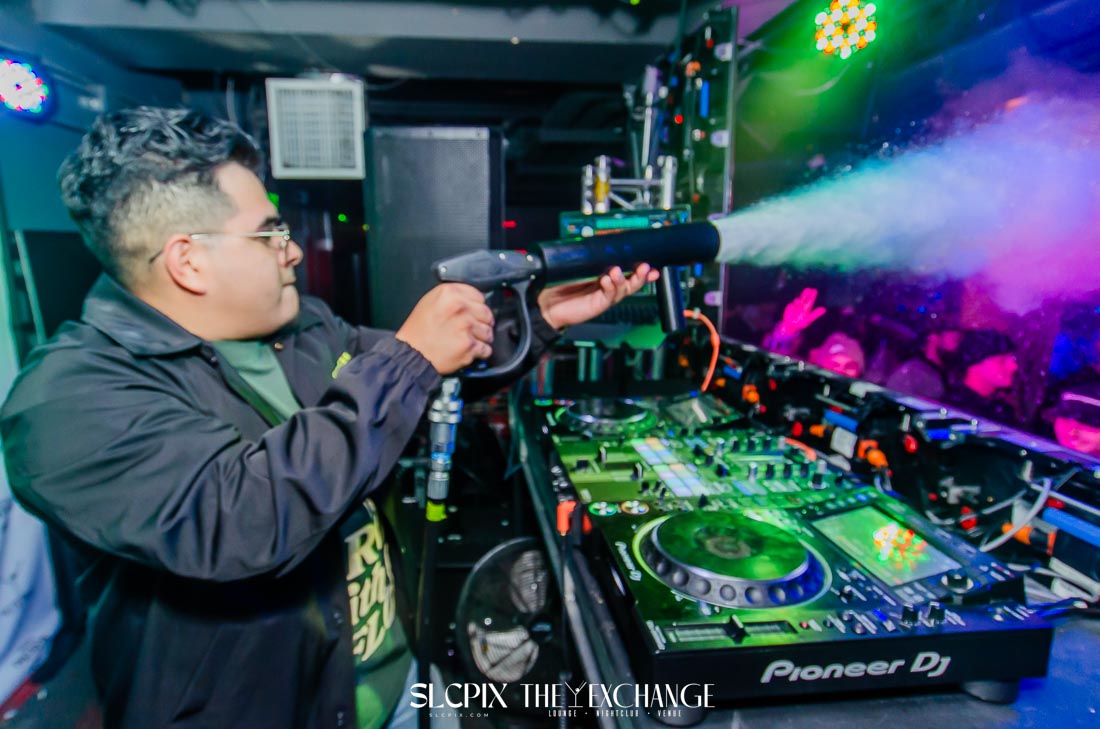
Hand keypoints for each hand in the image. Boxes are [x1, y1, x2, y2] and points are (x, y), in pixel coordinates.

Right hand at [396, 284, 494, 373]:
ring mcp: (466, 326)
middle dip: (481, 323)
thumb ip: (452, 297)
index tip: (472, 314)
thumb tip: (471, 300)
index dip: (476, 307)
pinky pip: (486, 349)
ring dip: (481, 339)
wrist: (411, 354)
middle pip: (487, 314)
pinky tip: (468, 351)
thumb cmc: (418, 331)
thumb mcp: (430, 302)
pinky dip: (480, 353)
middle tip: (470, 330)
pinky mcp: (470, 345)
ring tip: (466, 341)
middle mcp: (460, 307)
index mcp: (450, 293)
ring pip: (489, 332)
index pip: (479, 296)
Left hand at [537, 263, 659, 329]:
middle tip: (645, 267)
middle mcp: (608, 285)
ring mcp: (604, 295)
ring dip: (625, 279)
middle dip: (641, 275)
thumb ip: (590, 255)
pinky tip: (607, 281)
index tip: (650, 262)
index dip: (640, 267)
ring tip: (618, 271)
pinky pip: (609, 296)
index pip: (627, 269)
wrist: (545, 301)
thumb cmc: (559, 283)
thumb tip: (603, 237)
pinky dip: (611, 287)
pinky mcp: (598, 304)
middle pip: (632, 281)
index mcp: (606, 274)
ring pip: (624, 289)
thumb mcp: (577, 263)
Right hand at [774, 287, 826, 338]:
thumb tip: (824, 309)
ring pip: (797, 300)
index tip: (814, 290)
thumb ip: (816, 314)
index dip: (812, 295)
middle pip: (804, 298)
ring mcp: (795, 306)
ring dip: (798, 300)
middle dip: (806, 293)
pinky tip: (792, 307)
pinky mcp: (789, 307)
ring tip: (798, 301)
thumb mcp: (809, 319)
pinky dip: (792, 306)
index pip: (810, 300)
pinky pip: (791, 305)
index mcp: (807, 308)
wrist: (791, 326)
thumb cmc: (801, 323)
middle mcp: (801, 306)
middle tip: (808, 289)